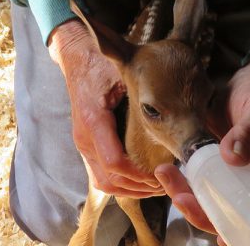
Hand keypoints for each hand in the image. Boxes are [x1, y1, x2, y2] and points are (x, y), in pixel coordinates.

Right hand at [49, 19, 161, 197]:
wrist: (79, 59)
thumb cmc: (103, 65)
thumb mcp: (123, 74)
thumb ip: (141, 93)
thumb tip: (170, 111)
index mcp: (94, 121)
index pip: (115, 162)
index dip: (139, 175)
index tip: (160, 174)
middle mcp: (84, 137)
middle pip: (109, 179)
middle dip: (138, 187)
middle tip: (164, 185)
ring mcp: (83, 143)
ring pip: (103, 182)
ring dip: (129, 190)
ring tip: (154, 187)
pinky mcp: (86, 145)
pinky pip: (99, 174)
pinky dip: (119, 183)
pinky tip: (138, 181)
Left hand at [156, 52, 249, 242]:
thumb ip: (249, 131)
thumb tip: (233, 157)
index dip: (240, 228)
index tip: (219, 233)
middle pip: (230, 213)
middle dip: (202, 212)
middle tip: (179, 197)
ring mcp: (234, 176)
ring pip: (210, 201)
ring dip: (187, 197)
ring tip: (165, 176)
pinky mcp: (216, 166)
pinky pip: (199, 183)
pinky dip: (183, 182)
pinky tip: (166, 170)